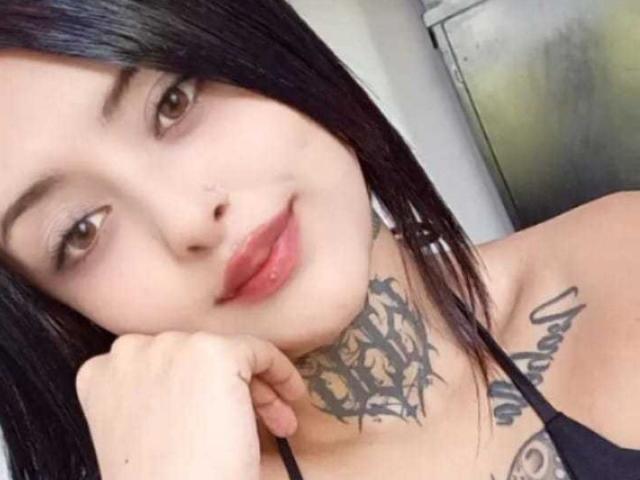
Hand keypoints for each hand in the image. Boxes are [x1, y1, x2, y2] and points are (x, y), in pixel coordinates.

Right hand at [75, 331, 306, 479]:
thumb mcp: (142, 436)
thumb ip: (152, 401)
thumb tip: (197, 387)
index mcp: (99, 374)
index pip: (160, 364)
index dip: (196, 390)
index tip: (217, 418)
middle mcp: (129, 351)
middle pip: (195, 356)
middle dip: (229, 389)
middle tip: (260, 425)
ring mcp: (171, 347)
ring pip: (229, 354)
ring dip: (257, 389)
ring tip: (278, 424)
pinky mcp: (213, 352)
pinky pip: (258, 351)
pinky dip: (280, 371)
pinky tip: (292, 397)